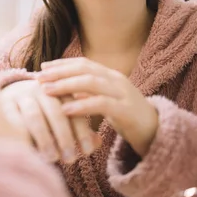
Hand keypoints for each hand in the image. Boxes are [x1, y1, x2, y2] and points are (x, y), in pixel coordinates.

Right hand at [0, 79, 99, 163]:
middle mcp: (40, 89)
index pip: (74, 109)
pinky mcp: (2, 104)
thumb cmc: (43, 114)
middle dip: (65, 136)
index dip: (82, 130)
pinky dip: (23, 136)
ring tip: (52, 158)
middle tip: (71, 159)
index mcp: (59, 90)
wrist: (7, 95)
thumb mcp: (62, 117)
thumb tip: (97, 143)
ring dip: (45, 139)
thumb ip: (79, 130)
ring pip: (34, 117)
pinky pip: (13, 121)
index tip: (88, 151)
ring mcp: (20, 95)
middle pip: (56, 112)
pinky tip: (30, 150)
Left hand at [38, 58, 158, 156]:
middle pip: (85, 69)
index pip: (83, 63)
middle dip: (59, 71)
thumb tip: (63, 87)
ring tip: (46, 91)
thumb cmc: (126, 117)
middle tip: (38, 77)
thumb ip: (88, 93)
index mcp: (110, 75)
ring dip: (65, 85)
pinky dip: (81, 105)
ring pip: (91, 83)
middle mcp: (117, 80)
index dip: (62, 63)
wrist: (157, 133)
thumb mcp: (104, 101)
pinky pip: (101, 104)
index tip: (42, 67)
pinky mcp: (127, 111)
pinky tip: (65, 109)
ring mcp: (123, 94)